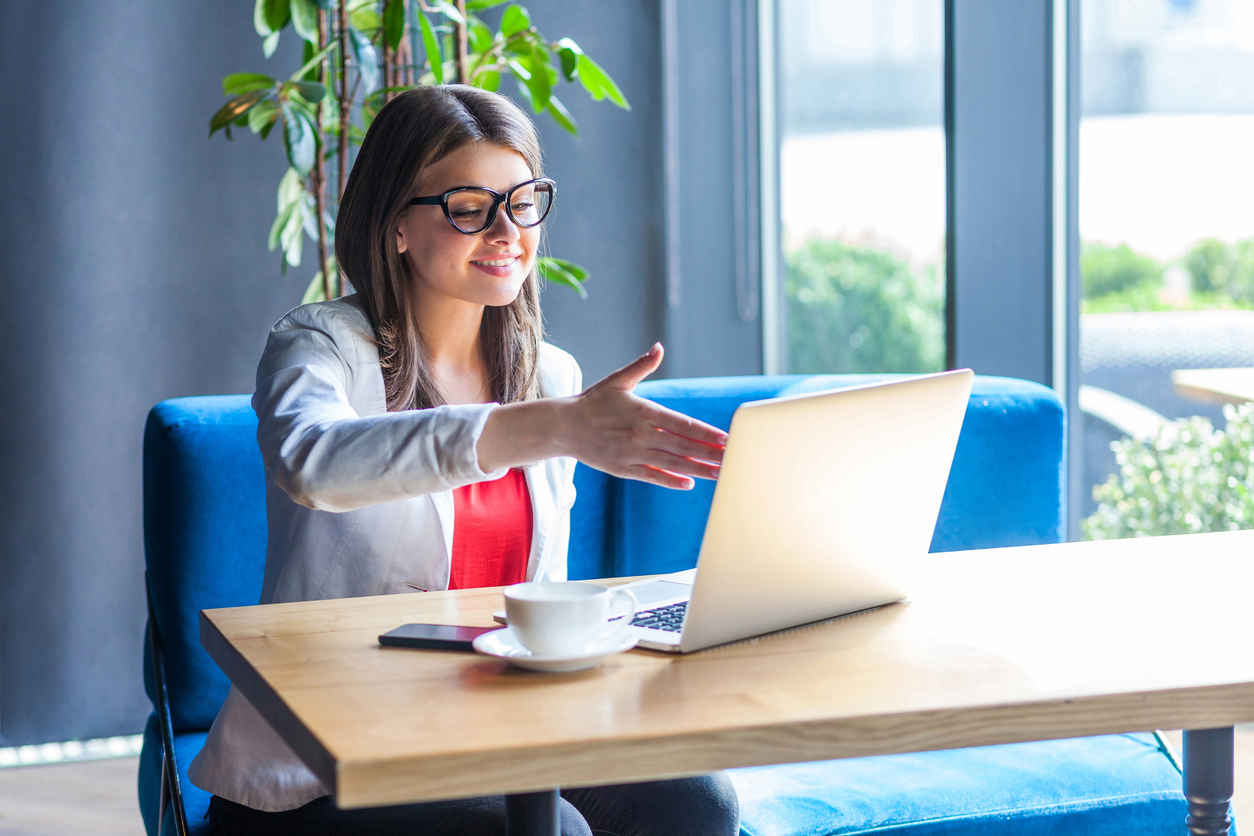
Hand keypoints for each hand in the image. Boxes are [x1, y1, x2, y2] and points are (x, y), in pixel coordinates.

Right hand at [558, 343, 726, 489]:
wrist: (563, 427)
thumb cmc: (593, 402)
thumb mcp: (617, 381)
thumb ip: (641, 366)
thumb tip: (659, 348)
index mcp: (643, 411)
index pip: (682, 424)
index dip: (705, 433)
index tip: (725, 438)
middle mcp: (640, 434)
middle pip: (683, 446)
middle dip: (710, 454)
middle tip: (733, 458)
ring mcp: (632, 454)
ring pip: (672, 464)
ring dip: (698, 469)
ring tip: (720, 474)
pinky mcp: (623, 468)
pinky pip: (652, 477)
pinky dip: (671, 481)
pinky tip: (689, 483)